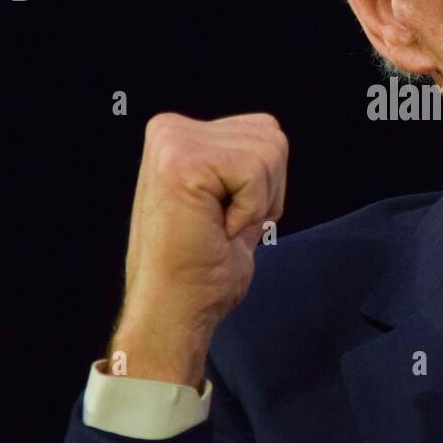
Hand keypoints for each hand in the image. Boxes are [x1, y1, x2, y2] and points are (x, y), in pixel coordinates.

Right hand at [108, 111, 287, 385]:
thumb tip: (272, 146)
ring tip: (217, 228)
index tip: (226, 220)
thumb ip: (243, 171)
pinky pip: (255, 172)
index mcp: (178, 137)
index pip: (264, 133)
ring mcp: (173, 141)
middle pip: (272, 136)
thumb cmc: (197, 273)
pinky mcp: (183, 161)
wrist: (171, 312)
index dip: (265, 186)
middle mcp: (170, 129)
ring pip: (269, 151)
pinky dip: (249, 210)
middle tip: (223, 228)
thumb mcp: (228, 204)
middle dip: (266, 192)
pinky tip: (216, 230)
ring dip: (256, 203)